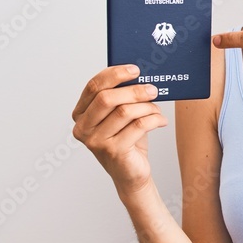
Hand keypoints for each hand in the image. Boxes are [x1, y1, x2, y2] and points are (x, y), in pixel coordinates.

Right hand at [71, 65, 167, 195]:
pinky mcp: (113, 151)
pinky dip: (154, 119)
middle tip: (153, 89)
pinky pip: (138, 126)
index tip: (135, 69)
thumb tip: (140, 75)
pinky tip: (161, 120)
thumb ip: (121, 97)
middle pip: (107, 98)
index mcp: (81, 114)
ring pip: (125, 112)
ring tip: (156, 108)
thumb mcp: (120, 115)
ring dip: (146, 106)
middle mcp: (83, 128)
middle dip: (134, 90)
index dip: (114, 74)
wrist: (131, 172)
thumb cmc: (126, 139)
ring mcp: (96, 141)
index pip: (93, 87)